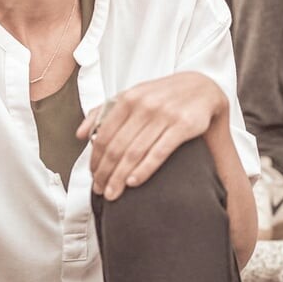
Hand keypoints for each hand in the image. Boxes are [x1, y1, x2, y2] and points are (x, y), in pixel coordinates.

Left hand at [77, 71, 228, 200]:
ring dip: (120, 176)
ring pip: (134, 152)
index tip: (93, 176)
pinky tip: (133, 183)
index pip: (103, 135)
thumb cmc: (162, 96)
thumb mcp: (132, 96)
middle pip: (116, 147)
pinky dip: (144, 169)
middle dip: (105, 173)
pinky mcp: (184, 125)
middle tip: (100, 191)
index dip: (96, 159)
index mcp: (127, 99)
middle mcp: (144, 106)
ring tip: (113, 193)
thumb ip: (103, 113)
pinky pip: (159, 152)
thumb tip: (79, 134)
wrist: (202, 88)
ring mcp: (164, 115)